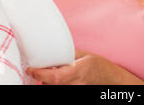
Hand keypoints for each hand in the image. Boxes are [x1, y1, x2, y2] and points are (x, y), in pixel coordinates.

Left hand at [26, 49, 143, 84]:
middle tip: (41, 69)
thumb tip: (53, 51)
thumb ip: (69, 55)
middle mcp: (75, 84)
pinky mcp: (73, 93)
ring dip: (48, 81)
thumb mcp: (85, 55)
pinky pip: (59, 90)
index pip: (55, 77)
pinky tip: (60, 79)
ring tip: (54, 73)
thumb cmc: (101, 67)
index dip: (40, 74)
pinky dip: (55, 84)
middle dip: (43, 77)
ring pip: (53, 88)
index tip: (31, 69)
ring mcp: (75, 90)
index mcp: (78, 71)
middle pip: (50, 84)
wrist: (112, 80)